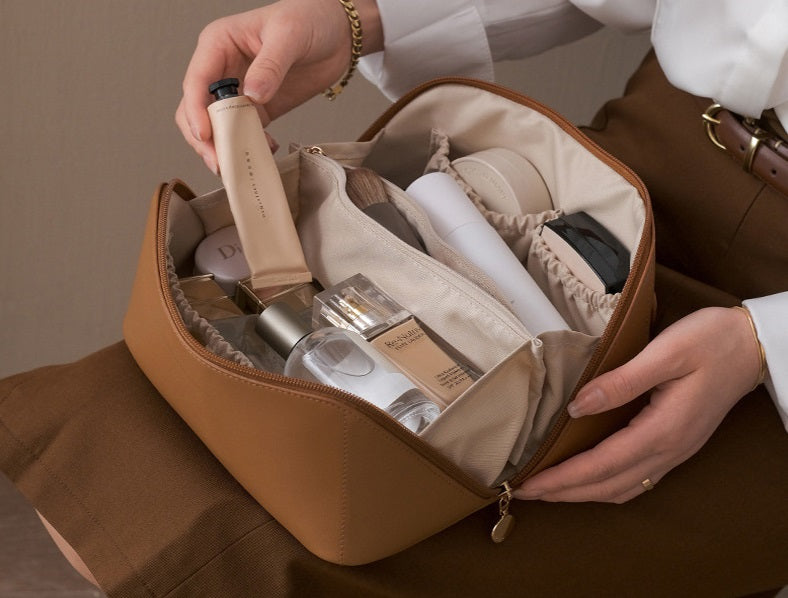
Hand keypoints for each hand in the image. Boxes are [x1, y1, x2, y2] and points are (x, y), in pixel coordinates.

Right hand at [175, 0, 381, 173]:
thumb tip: (253, 95)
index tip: (205, 135)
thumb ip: (270, 65)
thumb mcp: (288, 35)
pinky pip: (244, 132)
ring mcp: (239, 91)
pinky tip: (265, 150)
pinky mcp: (259, 107)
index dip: (195, 111)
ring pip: (217, 125)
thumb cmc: (309, 18)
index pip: (196, 82)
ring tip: (238, 164)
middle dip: (204, 138)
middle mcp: (222, 69)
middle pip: (197, 109)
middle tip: (220, 161)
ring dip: (224, 147)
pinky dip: (249, 146)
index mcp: (218, 44)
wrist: (338, 32)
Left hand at [514, 306, 761, 502]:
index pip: (601, 464)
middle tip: (525, 492)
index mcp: (663, 429)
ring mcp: (676, 451)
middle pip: (608, 484)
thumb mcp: (665, 352)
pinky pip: (637, 478)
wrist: (752, 346)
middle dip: (564, 492)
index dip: (562, 477)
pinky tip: (590, 479)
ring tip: (550, 490)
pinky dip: (607, 485)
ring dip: (584, 493)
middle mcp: (669, 449)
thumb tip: (577, 406)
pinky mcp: (677, 445)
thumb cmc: (711, 342)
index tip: (529, 483)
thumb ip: (620, 382)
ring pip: (623, 487)